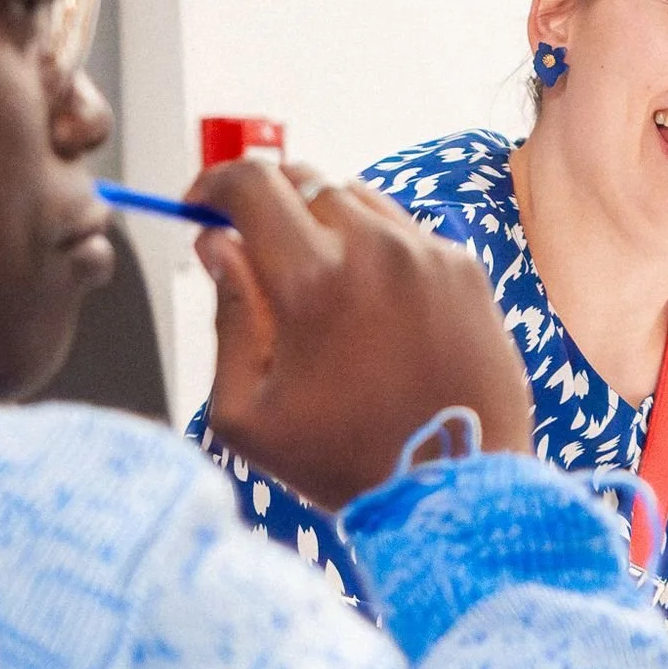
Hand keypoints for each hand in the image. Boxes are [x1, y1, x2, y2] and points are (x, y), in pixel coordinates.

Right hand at [189, 160, 534, 511]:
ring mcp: (429, 253)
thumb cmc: (347, 462)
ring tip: (316, 286)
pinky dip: (375, 247)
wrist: (456, 488)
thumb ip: (227, 314)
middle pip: (304, 180)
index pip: (252, 181)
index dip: (214, 184)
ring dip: (324, 223)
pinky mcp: (465, 269)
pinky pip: (405, 231)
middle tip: (255, 250)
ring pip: (358, 199)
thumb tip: (217, 244)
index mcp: (315, 278)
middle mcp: (377, 249)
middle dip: (268, 204)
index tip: (202, 207)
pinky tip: (369, 303)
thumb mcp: (248, 411)